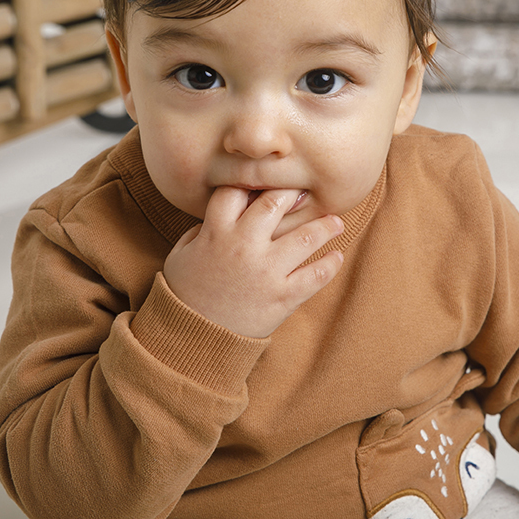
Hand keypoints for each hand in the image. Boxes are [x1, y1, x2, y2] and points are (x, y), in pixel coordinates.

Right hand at [162, 187, 345, 337]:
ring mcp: (266, 271)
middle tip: (307, 192)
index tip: (266, 181)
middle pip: (275, 202)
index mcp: (216, 231)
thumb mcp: (182, 252)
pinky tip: (336, 257)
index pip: (237, 190)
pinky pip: (315, 276)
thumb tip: (226, 211)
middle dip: (293, 192)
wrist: (193, 337)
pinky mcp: (282, 297)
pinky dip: (330, 265)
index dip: (252, 181)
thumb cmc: (185, 291)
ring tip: (336, 222)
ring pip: (306, 237)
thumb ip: (203, 228)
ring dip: (326, 226)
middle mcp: (244, 245)